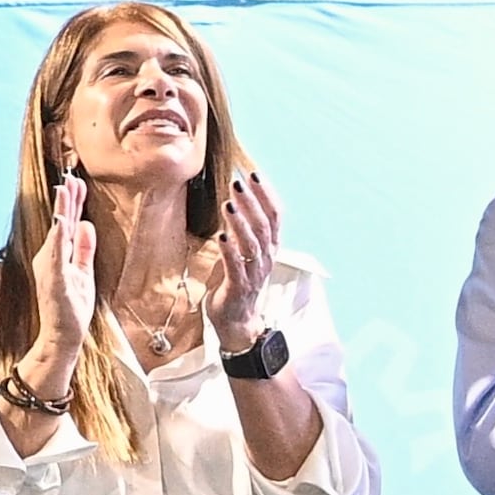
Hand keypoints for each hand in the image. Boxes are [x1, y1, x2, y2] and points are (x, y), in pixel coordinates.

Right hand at [8, 174, 94, 404]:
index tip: (76, 179)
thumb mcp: (84, 271)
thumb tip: (86, 224)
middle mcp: (51, 257)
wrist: (62, 336)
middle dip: (67, 198)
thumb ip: (84, 248)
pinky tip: (63, 222)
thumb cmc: (71, 307)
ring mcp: (51, 268)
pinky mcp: (55, 280)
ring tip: (65, 189)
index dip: (72, 201)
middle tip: (71, 175)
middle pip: (62, 222)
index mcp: (60, 255)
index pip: (67, 223)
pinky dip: (59, 237)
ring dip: (62, 210)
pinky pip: (58, 255)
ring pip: (58, 232)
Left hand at [200, 167, 280, 348]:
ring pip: (253, 245)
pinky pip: (236, 268)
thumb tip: (236, 198)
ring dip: (241, 224)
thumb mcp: (245, 251)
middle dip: (251, 202)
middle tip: (238, 183)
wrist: (238, 321)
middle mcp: (266, 258)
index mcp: (269, 247)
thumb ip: (244, 228)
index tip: (253, 173)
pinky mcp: (239, 288)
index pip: (274, 215)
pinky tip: (221, 236)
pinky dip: (230, 251)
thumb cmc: (238, 281)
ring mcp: (254, 274)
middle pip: (264, 226)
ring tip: (229, 205)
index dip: (266, 194)